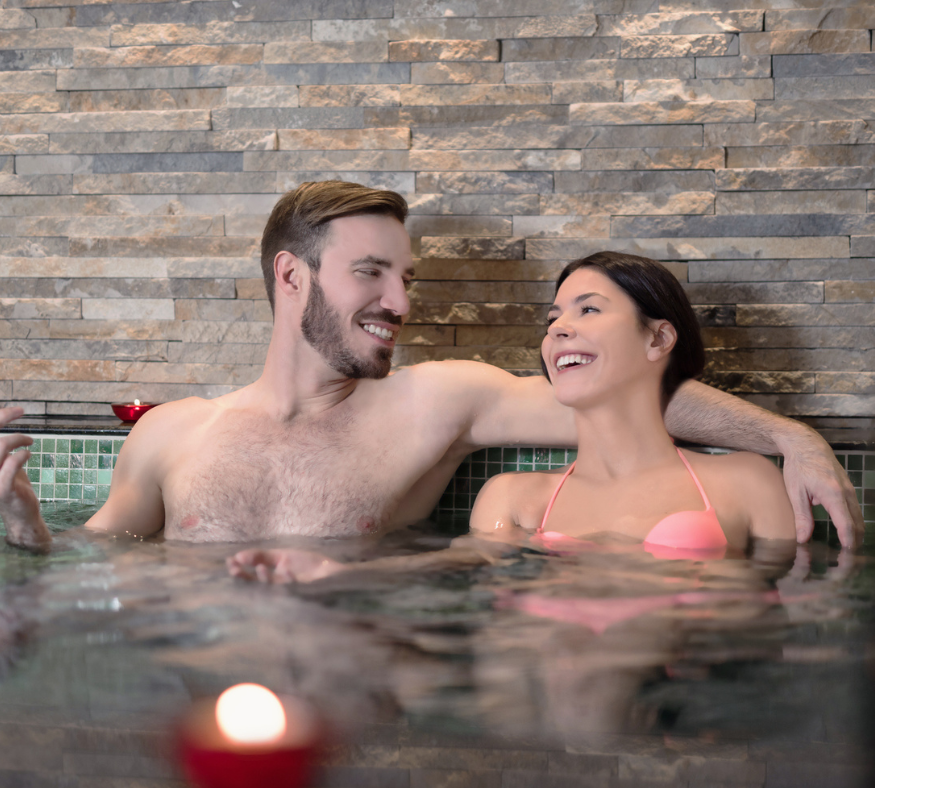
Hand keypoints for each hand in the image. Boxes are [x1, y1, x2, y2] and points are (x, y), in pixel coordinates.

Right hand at [0, 407, 50, 552]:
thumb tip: (6, 422)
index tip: (15, 409)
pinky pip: (11, 463)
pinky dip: (21, 454)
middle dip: (2, 417)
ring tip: (28, 441)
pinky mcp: (1, 489)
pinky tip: (28, 454)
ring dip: (16, 438)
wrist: (21, 516)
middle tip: (19, 412)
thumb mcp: (4, 461)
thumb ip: (2, 447)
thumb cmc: (12, 486)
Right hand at [227, 548, 344, 583]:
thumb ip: (261, 556)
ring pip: (271, 590)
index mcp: (270, 580)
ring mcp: (288, 593)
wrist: (331, 572)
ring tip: (260, 568)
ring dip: (265, 580)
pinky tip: (285, 571)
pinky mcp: (301, 594)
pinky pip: (292, 589)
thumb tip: (238, 555)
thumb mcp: (283, 556)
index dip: (239, 571)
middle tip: (235, 569)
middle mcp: (275, 590)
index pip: (249, 578)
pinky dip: (288, 580)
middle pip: (255, 587)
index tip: (230, 561)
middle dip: (244, 579)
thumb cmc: (308, 566)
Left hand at [779, 426, 863, 548]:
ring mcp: (849, 489)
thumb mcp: (795, 492)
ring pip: (858, 517)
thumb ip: (801, 516)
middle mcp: (845, 492)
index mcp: (833, 494)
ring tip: (848, 551)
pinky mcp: (847, 488)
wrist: (806, 444)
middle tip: (847, 560)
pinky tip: (846, 534)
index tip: (847, 556)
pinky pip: (854, 510)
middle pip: (857, 524)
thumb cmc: (798, 466)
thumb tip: (803, 539)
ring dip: (855, 534)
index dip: (848, 542)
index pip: (846, 524)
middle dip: (854, 543)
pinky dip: (853, 523)